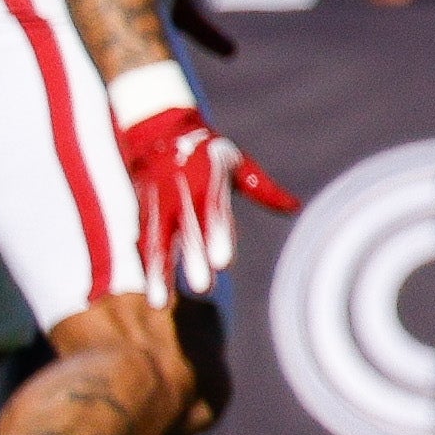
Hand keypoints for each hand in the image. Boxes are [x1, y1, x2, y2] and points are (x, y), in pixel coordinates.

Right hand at [116, 101, 297, 303]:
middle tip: (202, 287)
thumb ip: (262, 188)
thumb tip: (294, 207)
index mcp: (205, 180)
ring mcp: (157, 204)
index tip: (223, 262)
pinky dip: (143, 264)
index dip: (217, 236)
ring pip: (155, 242)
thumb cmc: (207, 151)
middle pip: (186, 231)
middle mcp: (179, 194)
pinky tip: (149, 290)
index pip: (213, 212)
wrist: (158, 130)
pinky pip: (141, 240)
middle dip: (192, 258)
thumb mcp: (237, 162)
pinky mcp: (142, 213)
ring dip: (157, 272)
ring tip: (160, 304)